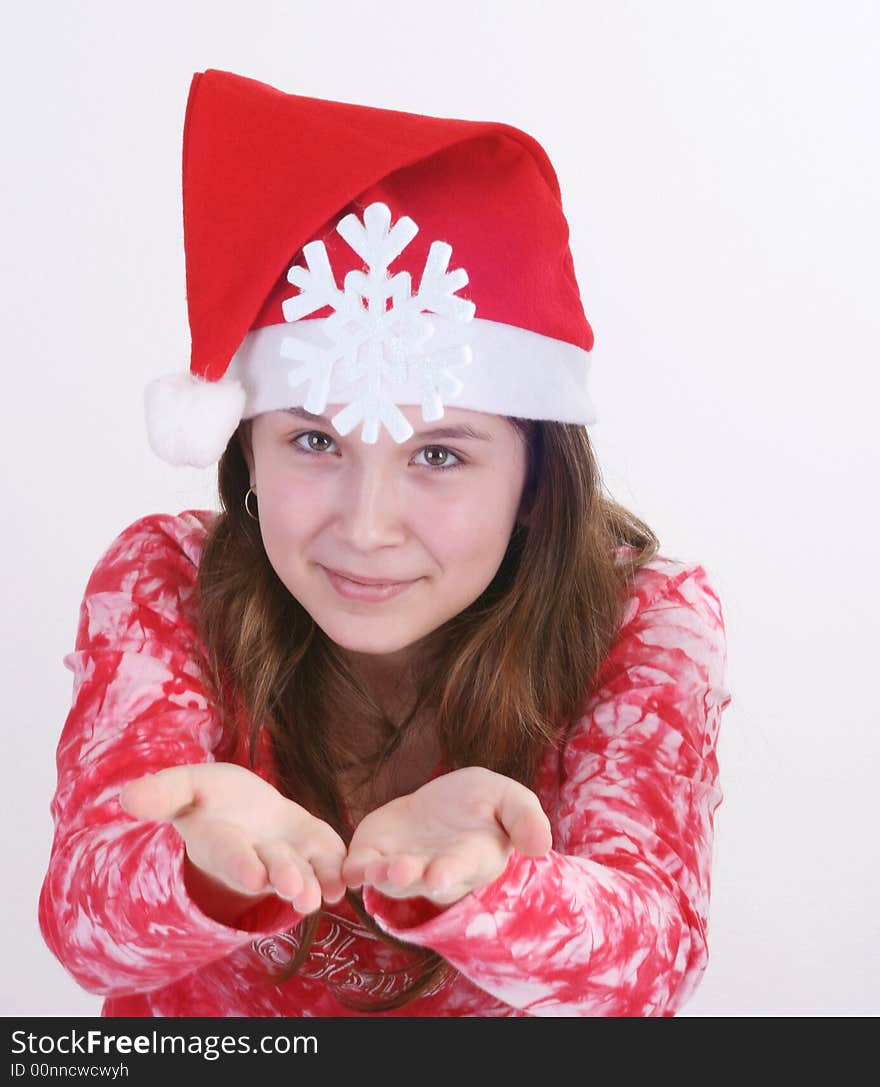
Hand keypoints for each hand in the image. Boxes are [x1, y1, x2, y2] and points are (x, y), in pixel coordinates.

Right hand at [119, 763, 346, 914]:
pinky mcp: (315, 849)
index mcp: (222, 840)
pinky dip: (336, 873)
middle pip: (271, 868)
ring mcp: (287, 856)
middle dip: (284, 877)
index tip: (253, 874)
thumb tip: (126, 797)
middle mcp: (255, 856)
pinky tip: (345, 882)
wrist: (244, 809)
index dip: (240, 863)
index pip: (231, 854)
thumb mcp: (186, 787)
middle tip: (296, 889)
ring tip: (320, 898)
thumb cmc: (211, 798)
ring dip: (311, 885)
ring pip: (301, 873)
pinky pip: (327, 863)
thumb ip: (163, 792)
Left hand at [342, 767, 552, 904]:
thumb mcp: (509, 799)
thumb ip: (525, 819)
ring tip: (374, 869)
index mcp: (470, 858)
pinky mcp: (373, 854)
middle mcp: (433, 870)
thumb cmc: (483, 804)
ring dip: (379, 876)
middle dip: (409, 876)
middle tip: (401, 870)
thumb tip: (542, 846)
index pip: (460, 868)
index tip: (440, 876)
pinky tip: (346, 868)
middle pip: (419, 879)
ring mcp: (401, 866)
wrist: (445, 802)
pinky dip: (352, 869)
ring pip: (387, 879)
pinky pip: (359, 867)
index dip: (450, 873)